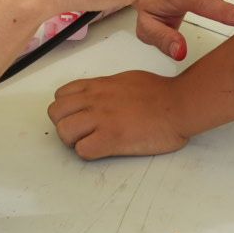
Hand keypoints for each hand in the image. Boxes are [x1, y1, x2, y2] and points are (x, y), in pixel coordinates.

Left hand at [50, 71, 189, 158]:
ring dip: (74, 140)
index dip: (67, 108)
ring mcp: (101, 119)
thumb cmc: (160, 93)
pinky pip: (82, 150)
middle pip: (55, 113)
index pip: (61, 95)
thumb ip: (107, 89)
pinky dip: (89, 152)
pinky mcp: (111, 138)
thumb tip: (101, 97)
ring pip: (63, 131)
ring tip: (92, 142)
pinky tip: (104, 149)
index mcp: (99, 86)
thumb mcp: (126, 80)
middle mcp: (95, 100)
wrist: (178, 104)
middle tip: (82, 131)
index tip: (79, 115)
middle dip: (65, 124)